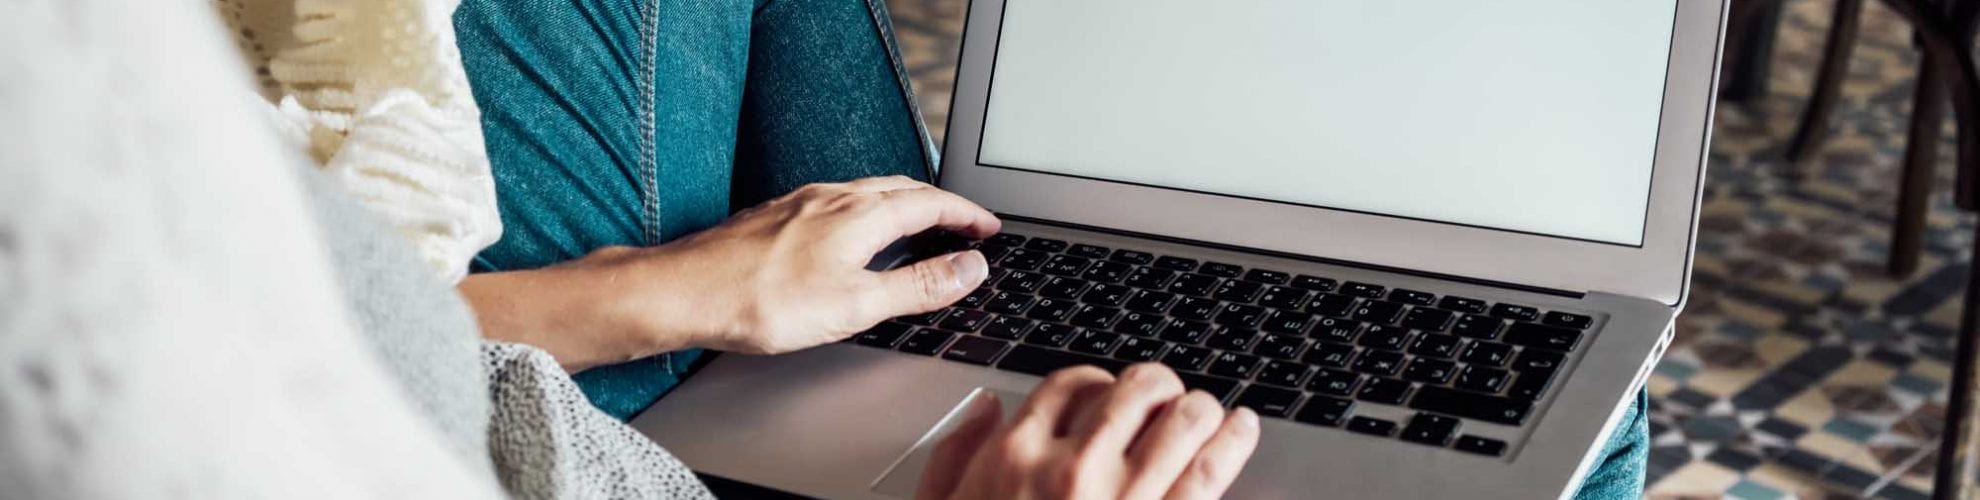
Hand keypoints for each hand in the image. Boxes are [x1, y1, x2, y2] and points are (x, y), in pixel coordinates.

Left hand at [462, 175, 1001, 368]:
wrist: (683, 293)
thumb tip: (970, 268)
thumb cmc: (760, 301)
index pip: (930, 202)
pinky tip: (851, 235)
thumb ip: (919, 286)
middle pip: (900, 189)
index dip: (966, 215)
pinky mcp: (775, 216)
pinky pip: (836, 202)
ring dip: (902, 205)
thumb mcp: (856, 304)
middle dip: (938, 205)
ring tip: (918, 226)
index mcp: (859, 215)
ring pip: (866, 193)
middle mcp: (831, 198)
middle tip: (963, 225)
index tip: (988, 228)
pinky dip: (865, 213)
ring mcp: (799, 203)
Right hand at [917, 364, 1260, 499]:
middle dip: (1157, 387)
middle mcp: (1072, 470)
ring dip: (1200, 408)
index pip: (1071, 385)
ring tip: (1210, 413)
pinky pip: (1212, 467)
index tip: (1109, 394)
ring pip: (1183, 418)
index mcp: (1013, 459)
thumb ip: (952, 456)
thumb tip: (986, 409)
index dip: (1098, 382)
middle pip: (1134, 391)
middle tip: (1167, 396)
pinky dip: (1234, 439)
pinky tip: (1241, 430)